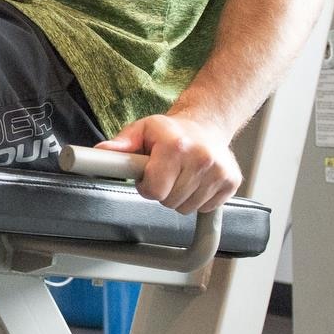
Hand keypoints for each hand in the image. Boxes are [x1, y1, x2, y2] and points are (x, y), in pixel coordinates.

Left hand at [97, 112, 240, 213]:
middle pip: (171, 202)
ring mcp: (219, 171)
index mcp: (176, 146)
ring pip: (188, 208)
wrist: (206, 125)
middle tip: (166, 173)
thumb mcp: (141, 131)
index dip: (147, 187)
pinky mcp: (232, 181)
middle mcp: (201, 158)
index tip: (149, 176)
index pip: (155, 190)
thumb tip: (101, 151)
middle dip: (163, 192)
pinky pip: (206, 208)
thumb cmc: (170, 131)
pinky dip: (198, 199)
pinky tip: (197, 180)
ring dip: (180, 197)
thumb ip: (121, 145)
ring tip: (181, 176)